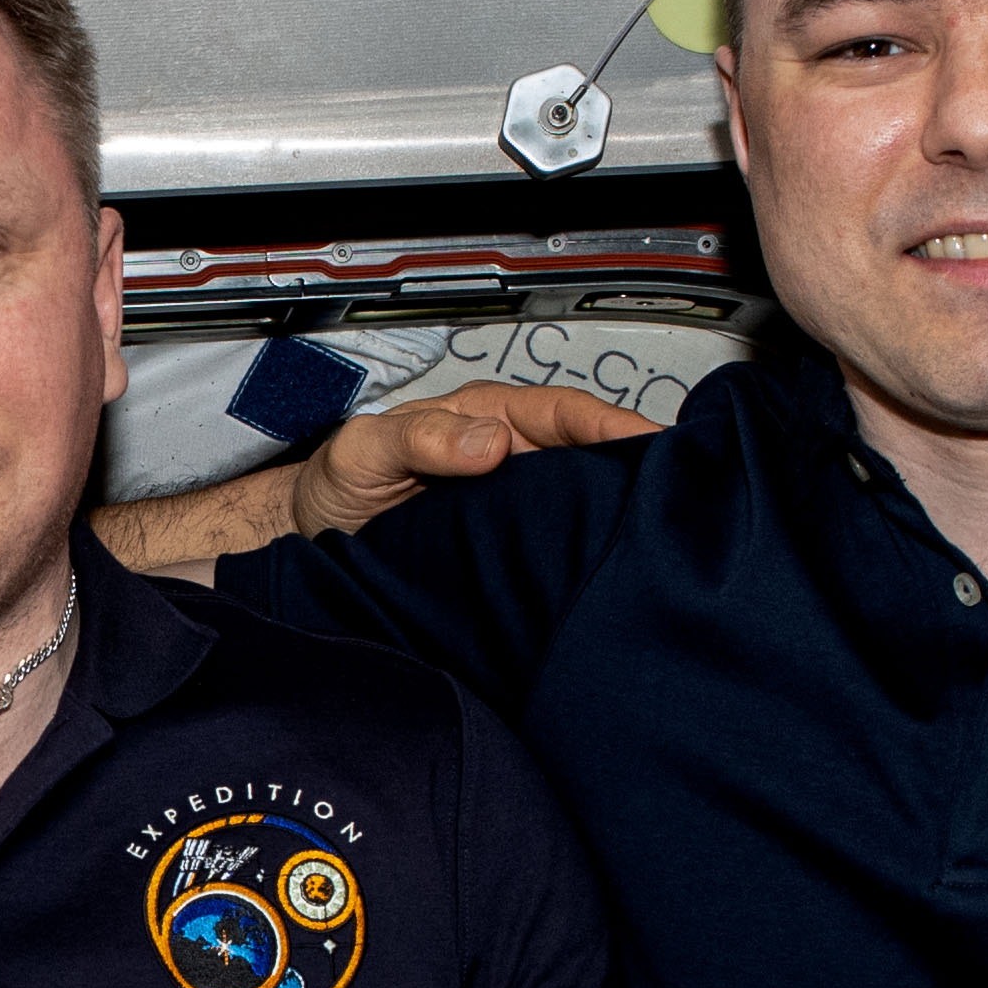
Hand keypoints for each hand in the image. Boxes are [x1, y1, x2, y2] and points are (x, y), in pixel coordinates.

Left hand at [284, 380, 661, 538]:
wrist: (310, 542)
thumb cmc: (337, 485)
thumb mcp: (364, 450)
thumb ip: (417, 438)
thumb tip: (490, 440)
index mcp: (483, 420)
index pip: (562, 414)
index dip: (609, 424)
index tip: (649, 441)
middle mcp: (506, 459)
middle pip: (586, 458)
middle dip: (633, 469)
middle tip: (678, 494)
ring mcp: (510, 506)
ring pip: (577, 504)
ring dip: (612, 516)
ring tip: (655, 535)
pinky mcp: (505, 552)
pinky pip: (552, 548)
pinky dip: (580, 556)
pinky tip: (602, 574)